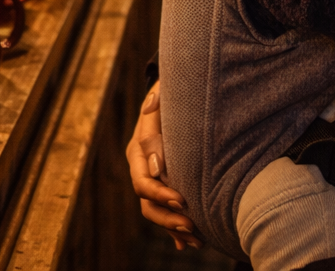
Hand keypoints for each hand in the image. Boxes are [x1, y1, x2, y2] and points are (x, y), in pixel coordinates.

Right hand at [126, 83, 200, 249]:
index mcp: (138, 149)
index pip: (143, 181)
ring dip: (173, 227)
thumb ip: (155, 118)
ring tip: (197, 240)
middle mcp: (142, 166)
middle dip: (168, 218)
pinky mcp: (165, 182)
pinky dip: (174, 228)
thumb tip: (153, 150)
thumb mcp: (163, 97)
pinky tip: (187, 243)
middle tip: (192, 226)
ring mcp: (152, 176)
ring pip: (155, 210)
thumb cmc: (172, 92)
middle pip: (147, 202)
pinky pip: (165, 210)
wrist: (179, 91)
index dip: (160, 194)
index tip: (183, 201)